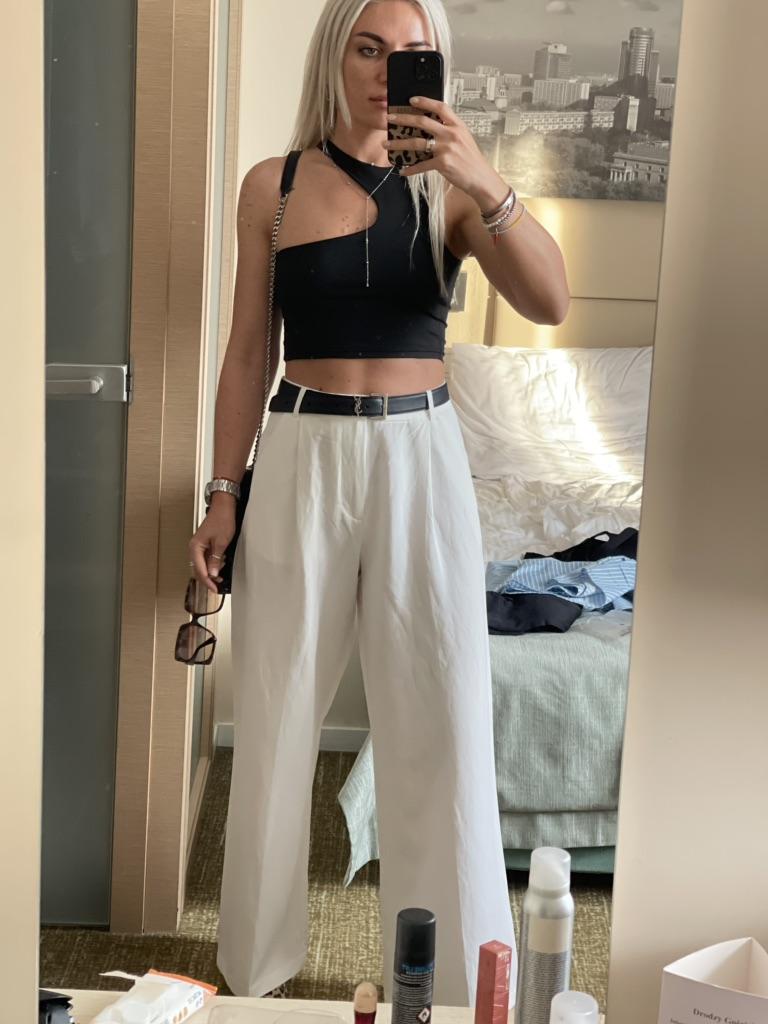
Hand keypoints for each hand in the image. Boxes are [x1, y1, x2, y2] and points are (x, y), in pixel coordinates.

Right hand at [189, 501, 235, 593]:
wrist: (224, 506)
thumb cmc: (222, 519)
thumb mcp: (221, 542)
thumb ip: (216, 560)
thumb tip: (213, 574)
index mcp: (195, 547)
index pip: (199, 570)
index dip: (207, 581)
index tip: (214, 589)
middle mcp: (195, 548)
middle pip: (198, 569)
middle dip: (208, 579)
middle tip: (218, 586)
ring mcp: (199, 546)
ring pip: (202, 565)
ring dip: (211, 572)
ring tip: (221, 576)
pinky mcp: (205, 545)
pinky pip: (206, 559)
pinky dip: (213, 565)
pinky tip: (220, 566)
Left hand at [385, 95, 504, 204]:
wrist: (481, 178)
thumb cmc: (471, 159)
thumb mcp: (464, 138)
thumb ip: (450, 130)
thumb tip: (432, 126)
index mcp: (457, 125)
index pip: (440, 107)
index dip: (425, 101)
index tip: (411, 100)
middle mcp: (451, 134)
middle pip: (423, 122)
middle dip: (403, 119)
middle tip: (390, 119)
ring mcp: (446, 149)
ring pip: (416, 143)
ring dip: (399, 143)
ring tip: (387, 144)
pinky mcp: (442, 164)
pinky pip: (421, 165)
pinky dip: (410, 169)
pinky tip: (403, 171)